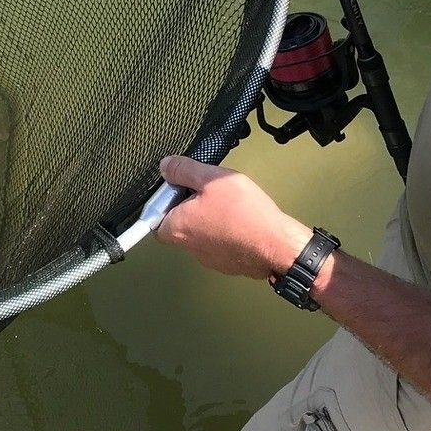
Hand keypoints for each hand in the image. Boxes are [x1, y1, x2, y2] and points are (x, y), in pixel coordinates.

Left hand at [155, 156, 310, 280]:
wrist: (276, 244)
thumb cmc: (244, 213)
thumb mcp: (212, 179)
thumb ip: (184, 170)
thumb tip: (166, 166)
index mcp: (177, 228)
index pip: (154, 219)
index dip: (164, 202)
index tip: (179, 188)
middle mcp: (189, 247)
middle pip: (178, 225)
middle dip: (190, 207)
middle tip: (209, 193)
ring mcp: (209, 259)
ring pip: (200, 234)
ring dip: (209, 219)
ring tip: (229, 205)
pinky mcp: (227, 264)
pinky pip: (219, 244)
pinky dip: (225, 232)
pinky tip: (240, 220)